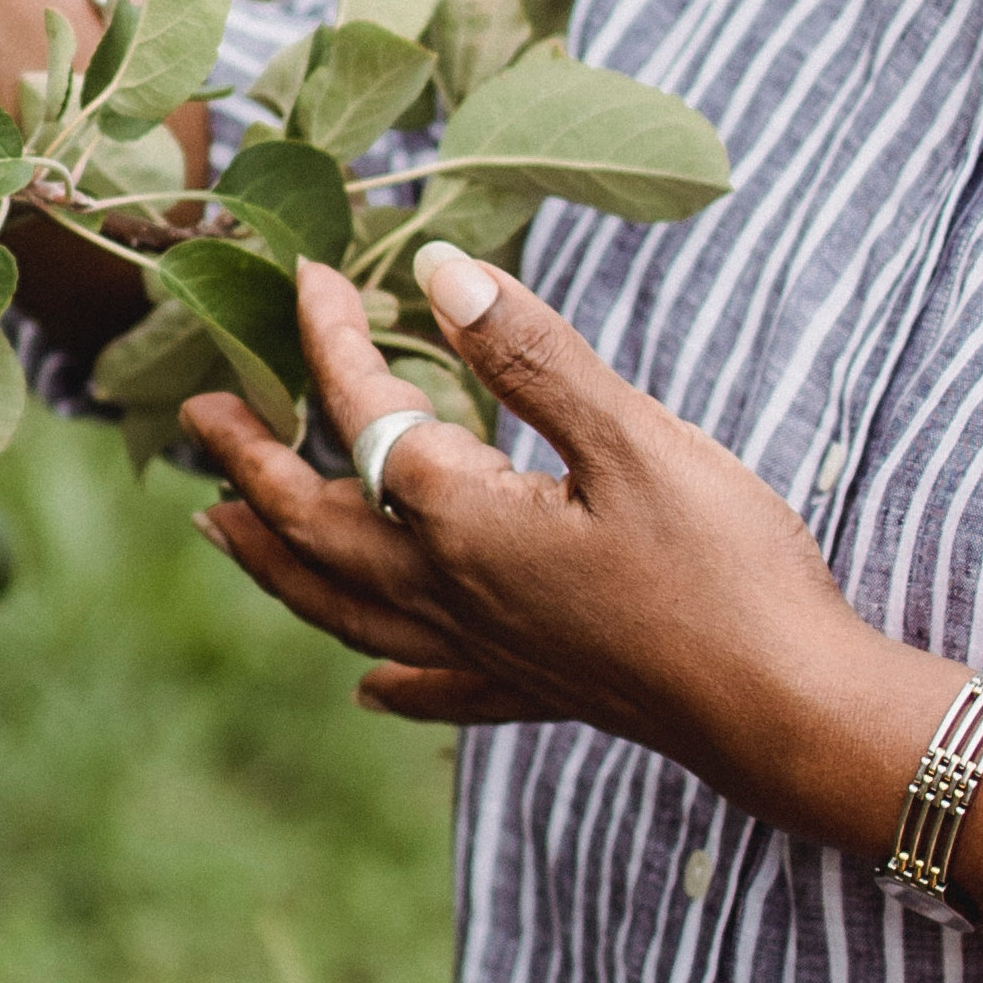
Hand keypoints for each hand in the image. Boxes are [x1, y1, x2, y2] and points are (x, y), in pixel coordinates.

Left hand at [183, 258, 946, 844]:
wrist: (783, 709)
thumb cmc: (720, 565)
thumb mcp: (630, 437)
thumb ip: (530, 356)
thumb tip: (441, 274)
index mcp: (464, 522)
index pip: (367, 419)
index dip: (332, 342)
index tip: (310, 277)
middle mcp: (450, 595)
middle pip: (316, 526)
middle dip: (251, 462)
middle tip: (199, 410)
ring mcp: (486, 652)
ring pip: (343, 608)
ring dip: (273, 561)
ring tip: (219, 528)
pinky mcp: (534, 688)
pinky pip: (430, 685)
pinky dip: (385, 676)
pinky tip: (370, 687)